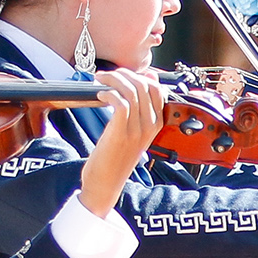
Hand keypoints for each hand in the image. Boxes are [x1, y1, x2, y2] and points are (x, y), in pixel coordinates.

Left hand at [79, 68, 164, 217]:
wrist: (106, 183)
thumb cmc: (116, 158)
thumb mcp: (132, 133)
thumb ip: (137, 111)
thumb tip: (141, 84)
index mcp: (156, 124)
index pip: (157, 89)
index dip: (140, 76)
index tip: (124, 74)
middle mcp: (150, 126)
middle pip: (144, 86)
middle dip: (123, 74)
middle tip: (107, 76)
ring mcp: (137, 130)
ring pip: (132, 91)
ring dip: (113, 80)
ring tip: (100, 81)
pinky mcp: (121, 133)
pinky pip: (120, 102)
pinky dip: (109, 93)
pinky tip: (100, 96)